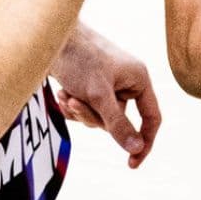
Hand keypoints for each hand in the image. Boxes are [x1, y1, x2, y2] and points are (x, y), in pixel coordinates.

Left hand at [53, 28, 160, 168]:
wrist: (49, 35)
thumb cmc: (79, 58)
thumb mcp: (98, 95)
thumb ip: (118, 123)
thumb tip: (136, 149)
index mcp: (139, 79)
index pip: (151, 118)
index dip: (144, 142)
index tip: (131, 164)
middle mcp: (126, 82)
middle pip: (118, 121)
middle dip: (93, 117)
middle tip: (75, 102)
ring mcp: (108, 84)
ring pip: (99, 118)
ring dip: (80, 112)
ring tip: (65, 94)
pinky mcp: (90, 86)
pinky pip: (87, 111)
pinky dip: (73, 107)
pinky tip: (61, 93)